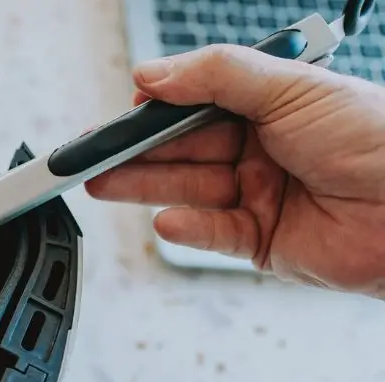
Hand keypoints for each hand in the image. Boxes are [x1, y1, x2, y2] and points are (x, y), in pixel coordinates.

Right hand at [84, 44, 384, 297]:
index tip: (121, 112)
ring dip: (145, 186)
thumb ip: (216, 76)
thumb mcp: (292, 88)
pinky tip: (166, 218)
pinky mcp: (264, 241)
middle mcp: (264, 148)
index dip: (156, 108)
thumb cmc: (378, 140)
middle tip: (92, 155)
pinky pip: (214, 233)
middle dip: (136, 151)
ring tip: (102, 184)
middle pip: (184, 148)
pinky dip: (187, 227)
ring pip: (189, 189)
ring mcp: (262, 195)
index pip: (197, 103)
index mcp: (272, 105)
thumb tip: (154, 74)